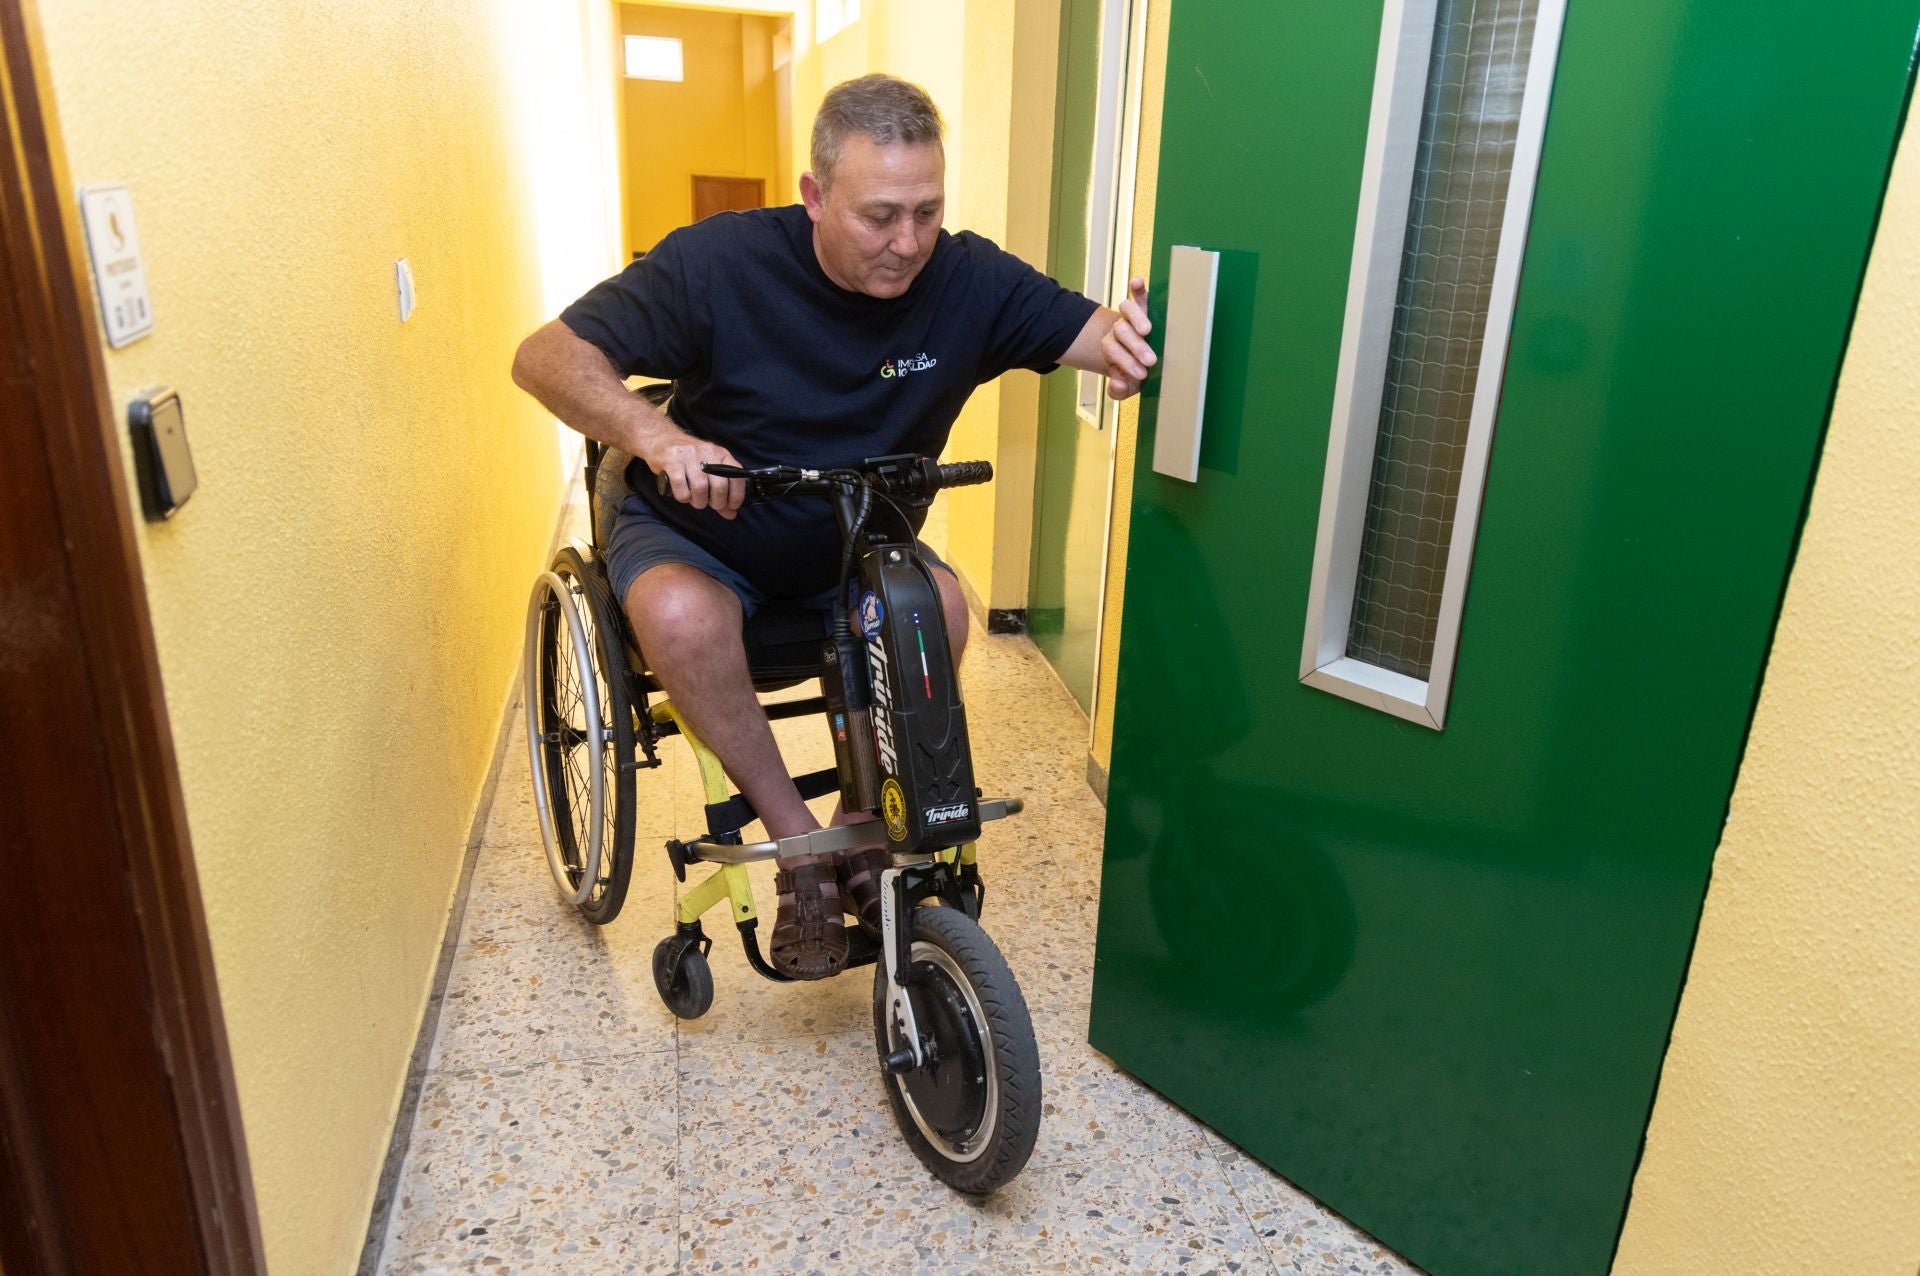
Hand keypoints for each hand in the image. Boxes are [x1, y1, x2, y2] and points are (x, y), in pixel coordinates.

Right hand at [649, 435, 745, 518]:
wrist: (661, 439)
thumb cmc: (688, 459)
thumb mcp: (708, 469)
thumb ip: (721, 491)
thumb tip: (731, 513)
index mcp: (720, 453)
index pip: (736, 476)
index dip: (736, 496)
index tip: (731, 507)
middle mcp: (707, 451)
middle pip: (719, 485)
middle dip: (717, 502)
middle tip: (709, 504)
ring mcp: (689, 455)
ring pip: (700, 487)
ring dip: (699, 501)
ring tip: (695, 500)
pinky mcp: (672, 460)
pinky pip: (681, 486)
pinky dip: (683, 497)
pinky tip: (683, 495)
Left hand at [1101, 276, 1155, 399]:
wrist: (1140, 359)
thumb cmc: (1135, 372)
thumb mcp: (1127, 386)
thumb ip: (1119, 390)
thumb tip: (1118, 384)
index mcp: (1111, 347)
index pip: (1113, 350)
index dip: (1125, 362)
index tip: (1141, 375)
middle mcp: (1118, 329)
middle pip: (1120, 331)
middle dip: (1135, 347)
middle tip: (1150, 361)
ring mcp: (1129, 317)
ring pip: (1126, 311)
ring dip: (1136, 319)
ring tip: (1147, 331)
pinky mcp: (1143, 306)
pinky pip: (1138, 295)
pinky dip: (1137, 288)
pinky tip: (1137, 283)